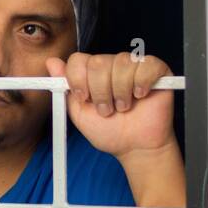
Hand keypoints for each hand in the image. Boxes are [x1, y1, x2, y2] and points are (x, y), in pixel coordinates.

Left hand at [45, 52, 175, 158]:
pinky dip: (141, 82)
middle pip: (98, 62)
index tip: (84, 98)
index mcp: (92, 74)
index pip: (78, 59)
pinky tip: (140, 95)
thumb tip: (51, 62)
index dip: (79, 79)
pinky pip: (146, 64)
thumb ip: (66, 88)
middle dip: (100, 91)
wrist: (136, 147)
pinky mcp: (156, 70)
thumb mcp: (80, 114)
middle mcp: (111, 66)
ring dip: (120, 92)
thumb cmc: (110, 132)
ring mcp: (133, 66)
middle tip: (107, 109)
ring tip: (124, 107)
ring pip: (121, 63)